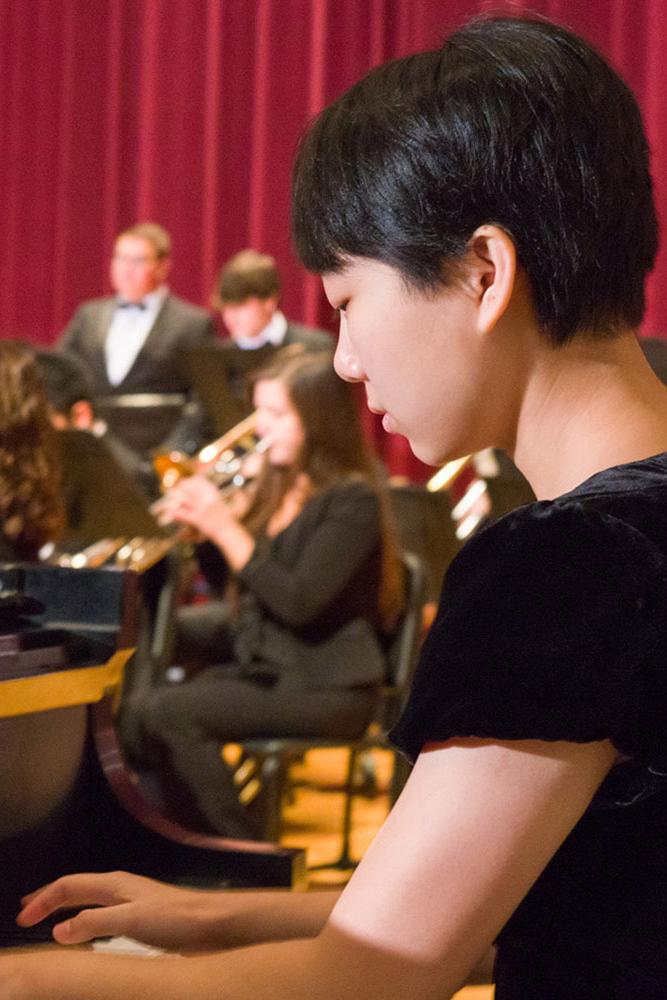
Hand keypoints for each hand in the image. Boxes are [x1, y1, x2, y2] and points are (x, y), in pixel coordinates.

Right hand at [17, 871, 234, 950]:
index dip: (43, 900)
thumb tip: (59, 930)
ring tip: (49, 917)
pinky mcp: (141, 916)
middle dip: (49, 897)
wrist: (213, 923)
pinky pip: (102, 912)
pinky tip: (87, 930)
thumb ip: (95, 923)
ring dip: (66, 906)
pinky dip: (84, 918)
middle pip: (77, 888)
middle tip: (26, 911)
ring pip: (89, 899)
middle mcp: (121, 888)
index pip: (69, 886)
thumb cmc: (176, 919)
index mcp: (114, 885)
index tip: (22, 918)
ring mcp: (131, 900)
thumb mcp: (131, 920)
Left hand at [158, 475, 232, 538]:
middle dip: (178, 489)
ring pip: (183, 499)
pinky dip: (175, 513)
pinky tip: (171, 513)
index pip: (198, 480)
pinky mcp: (198, 519)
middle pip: (188, 488)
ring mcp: (202, 508)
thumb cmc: (222, 517)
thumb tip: (194, 489)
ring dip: (174, 499)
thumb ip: (207, 494)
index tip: (183, 483)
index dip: (188, 481)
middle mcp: (207, 498)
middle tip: (172, 492)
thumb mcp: (218, 501)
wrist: (228, 531)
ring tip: (168, 501)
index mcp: (213, 492)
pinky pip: (183, 514)